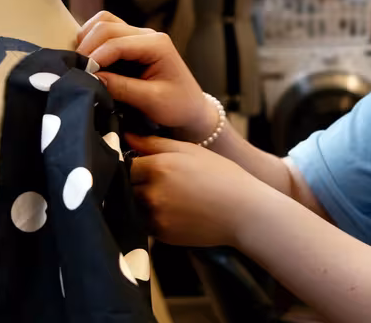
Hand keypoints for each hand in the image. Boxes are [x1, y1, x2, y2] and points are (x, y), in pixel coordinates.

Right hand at [76, 11, 215, 136]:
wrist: (192, 110)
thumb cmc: (178, 106)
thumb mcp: (152, 101)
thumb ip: (122, 88)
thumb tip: (92, 78)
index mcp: (157, 45)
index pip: (116, 43)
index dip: (95, 57)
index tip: (81, 76)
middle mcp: (147, 35)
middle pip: (106, 26)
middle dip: (88, 47)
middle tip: (77, 71)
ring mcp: (139, 37)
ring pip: (104, 23)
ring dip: (88, 40)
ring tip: (82, 65)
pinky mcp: (132, 44)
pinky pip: (106, 32)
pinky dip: (93, 42)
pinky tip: (90, 62)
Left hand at [127, 134, 269, 246]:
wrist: (244, 212)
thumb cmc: (222, 176)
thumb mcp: (190, 150)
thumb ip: (154, 142)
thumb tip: (126, 135)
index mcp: (158, 167)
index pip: (125, 163)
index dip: (136, 163)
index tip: (148, 164)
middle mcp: (151, 193)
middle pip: (126, 185)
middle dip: (138, 182)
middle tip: (164, 181)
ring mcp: (155, 216)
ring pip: (134, 205)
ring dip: (144, 200)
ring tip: (172, 196)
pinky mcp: (160, 234)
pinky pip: (146, 223)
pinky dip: (155, 217)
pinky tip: (177, 211)